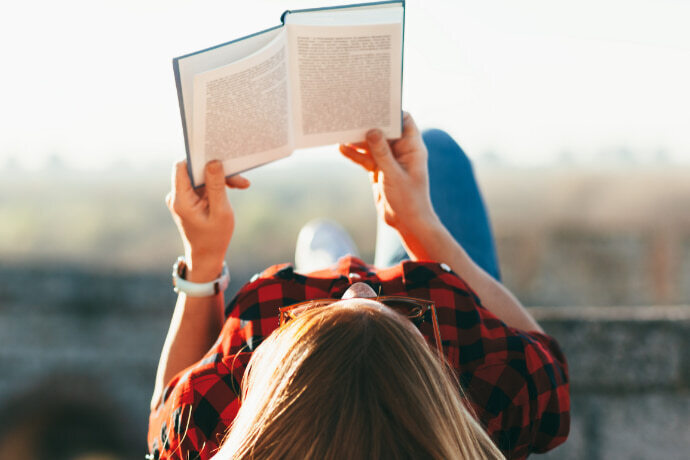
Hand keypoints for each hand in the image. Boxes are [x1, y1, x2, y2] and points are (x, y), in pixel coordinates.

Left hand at [165, 160, 249, 281]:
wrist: (206, 256)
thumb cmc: (215, 237)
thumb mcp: (220, 211)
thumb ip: (216, 186)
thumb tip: (214, 162)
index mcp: (180, 199)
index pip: (182, 167)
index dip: (198, 158)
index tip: (217, 156)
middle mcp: (177, 196)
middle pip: (195, 171)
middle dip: (217, 171)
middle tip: (239, 178)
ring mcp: (182, 198)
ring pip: (201, 178)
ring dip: (220, 180)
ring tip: (241, 185)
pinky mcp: (189, 200)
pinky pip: (202, 186)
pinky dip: (217, 186)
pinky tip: (234, 189)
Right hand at [339, 112, 437, 236]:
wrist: (407, 222)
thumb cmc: (409, 199)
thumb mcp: (394, 175)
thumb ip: (382, 153)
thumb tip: (371, 131)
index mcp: (413, 147)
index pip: (404, 121)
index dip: (391, 112)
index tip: (374, 104)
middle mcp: (401, 151)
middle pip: (384, 131)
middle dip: (369, 123)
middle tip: (352, 114)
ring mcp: (389, 160)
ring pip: (372, 144)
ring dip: (358, 139)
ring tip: (341, 130)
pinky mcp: (379, 170)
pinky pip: (365, 158)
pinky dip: (355, 154)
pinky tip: (341, 148)